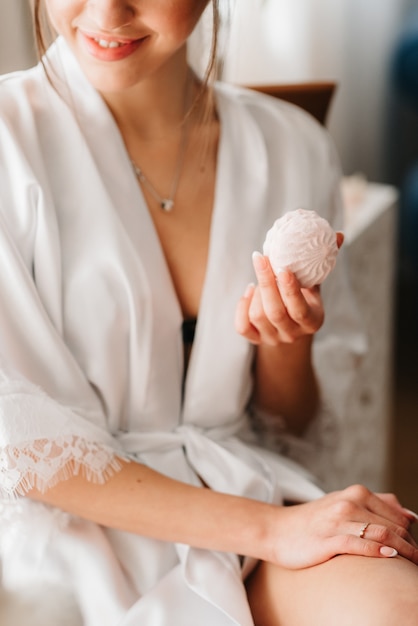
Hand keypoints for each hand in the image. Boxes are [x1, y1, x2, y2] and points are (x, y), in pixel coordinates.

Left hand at [235, 253, 323, 344]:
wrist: (291, 327)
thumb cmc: (304, 299)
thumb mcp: (314, 284)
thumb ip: (321, 264)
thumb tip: (339, 235)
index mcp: (312, 321)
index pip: (299, 310)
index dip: (290, 290)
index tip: (283, 268)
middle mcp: (292, 334)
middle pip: (275, 312)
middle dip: (266, 283)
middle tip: (260, 257)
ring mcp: (272, 339)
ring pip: (257, 316)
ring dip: (256, 292)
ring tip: (260, 277)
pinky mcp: (255, 340)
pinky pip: (242, 326)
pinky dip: (242, 306)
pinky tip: (249, 291)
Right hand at [267, 485, 417, 569]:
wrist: (276, 529)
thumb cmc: (313, 521)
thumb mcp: (343, 504)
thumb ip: (375, 505)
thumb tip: (410, 515)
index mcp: (356, 492)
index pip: (397, 513)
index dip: (411, 533)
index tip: (416, 549)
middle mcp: (349, 502)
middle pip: (393, 525)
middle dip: (410, 544)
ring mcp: (338, 520)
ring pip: (382, 534)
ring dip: (404, 550)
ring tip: (414, 564)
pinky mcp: (328, 539)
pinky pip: (360, 544)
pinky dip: (379, 551)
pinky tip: (390, 557)